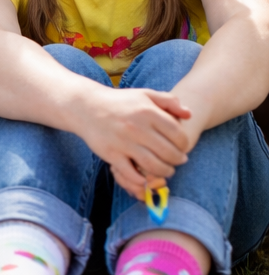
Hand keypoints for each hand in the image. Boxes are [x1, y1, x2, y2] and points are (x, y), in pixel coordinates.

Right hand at [77, 87, 194, 199]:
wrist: (86, 106)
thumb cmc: (119, 101)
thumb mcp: (145, 94)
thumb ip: (169, 101)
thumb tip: (189, 115)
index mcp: (148, 112)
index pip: (178, 135)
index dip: (184, 145)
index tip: (182, 148)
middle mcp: (137, 127)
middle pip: (169, 153)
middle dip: (177, 160)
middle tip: (177, 161)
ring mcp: (124, 142)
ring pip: (154, 166)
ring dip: (165, 172)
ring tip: (166, 170)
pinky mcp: (111, 154)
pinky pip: (132, 174)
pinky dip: (141, 180)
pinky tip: (145, 177)